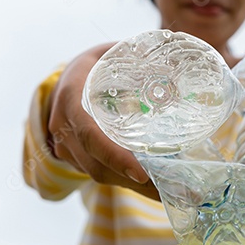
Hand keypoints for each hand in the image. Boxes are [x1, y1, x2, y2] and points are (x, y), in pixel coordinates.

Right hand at [46, 43, 159, 200]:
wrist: (68, 77)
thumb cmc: (97, 64)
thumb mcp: (114, 54)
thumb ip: (141, 58)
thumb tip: (181, 65)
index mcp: (72, 96)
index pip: (89, 133)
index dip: (113, 155)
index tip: (141, 173)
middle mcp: (63, 124)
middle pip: (95, 163)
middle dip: (131, 180)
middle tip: (169, 189)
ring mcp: (65, 144)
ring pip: (97, 173)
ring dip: (131, 185)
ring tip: (166, 190)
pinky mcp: (73, 157)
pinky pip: (98, 172)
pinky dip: (124, 180)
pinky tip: (151, 184)